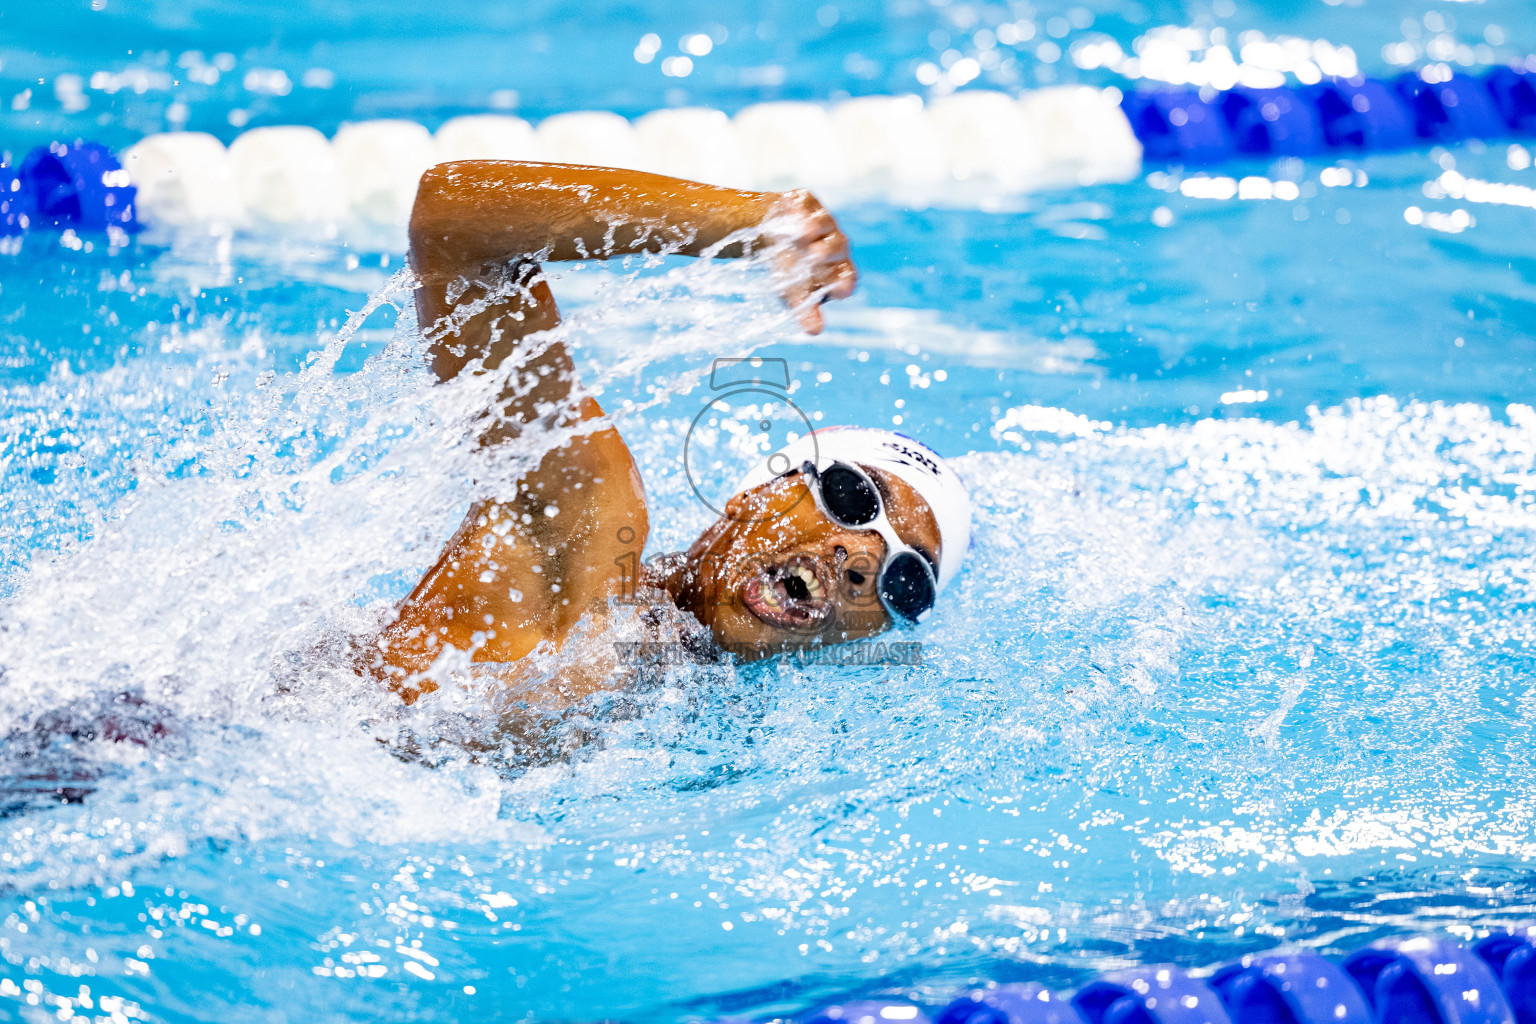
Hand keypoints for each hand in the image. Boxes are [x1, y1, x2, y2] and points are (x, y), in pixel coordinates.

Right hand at [765, 190, 856, 334]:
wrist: (768, 233)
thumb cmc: (787, 269)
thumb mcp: (792, 292)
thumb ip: (805, 311)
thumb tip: (815, 332)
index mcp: (838, 268)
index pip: (849, 276)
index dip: (844, 282)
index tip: (839, 289)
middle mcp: (836, 243)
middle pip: (839, 248)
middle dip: (829, 252)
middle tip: (817, 256)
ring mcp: (823, 220)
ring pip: (826, 224)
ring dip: (816, 228)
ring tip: (805, 234)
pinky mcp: (807, 201)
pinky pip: (807, 204)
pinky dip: (801, 209)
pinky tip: (792, 213)